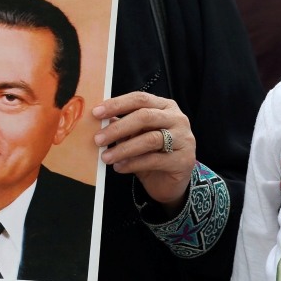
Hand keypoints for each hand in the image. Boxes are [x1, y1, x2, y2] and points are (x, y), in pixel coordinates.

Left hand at [92, 92, 195, 213]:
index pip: (140, 99)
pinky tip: (120, 167)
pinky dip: (133, 164)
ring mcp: (183, 139)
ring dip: (123, 149)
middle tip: (98, 139)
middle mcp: (177, 119)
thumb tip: (98, 121)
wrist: (170, 182)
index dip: (117, 104)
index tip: (96, 113)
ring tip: (106, 157)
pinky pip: (154, 160)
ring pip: (150, 139)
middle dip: (118, 128)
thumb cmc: (152, 154)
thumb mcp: (136, 136)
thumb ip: (122, 126)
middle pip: (145, 117)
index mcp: (165, 107)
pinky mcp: (184, 160)